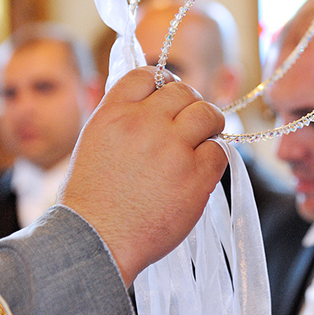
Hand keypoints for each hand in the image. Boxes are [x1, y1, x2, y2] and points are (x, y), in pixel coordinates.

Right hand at [58, 67, 226, 285]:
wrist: (96, 240)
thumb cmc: (93, 197)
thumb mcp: (95, 141)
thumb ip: (123, 115)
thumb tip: (154, 95)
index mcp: (115, 113)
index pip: (149, 73)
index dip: (163, 81)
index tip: (168, 96)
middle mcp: (145, 123)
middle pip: (184, 91)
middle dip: (189, 104)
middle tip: (189, 123)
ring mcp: (173, 149)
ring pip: (209, 113)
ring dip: (209, 123)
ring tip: (202, 140)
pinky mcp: (196, 176)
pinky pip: (220, 150)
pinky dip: (214, 157)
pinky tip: (200, 169)